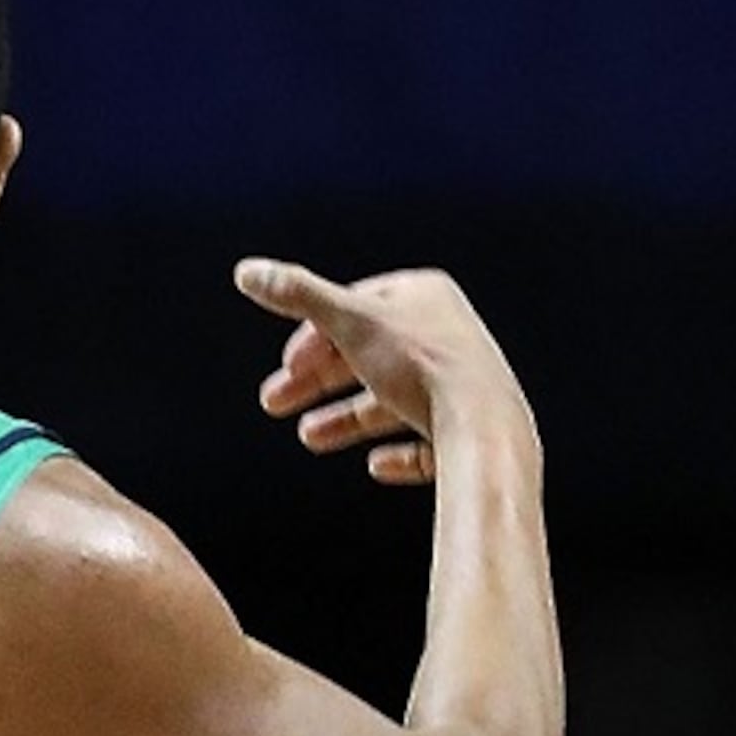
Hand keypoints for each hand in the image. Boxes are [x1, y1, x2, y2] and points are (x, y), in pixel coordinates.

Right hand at [240, 258, 528, 487]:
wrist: (486, 430)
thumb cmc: (425, 367)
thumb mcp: (347, 320)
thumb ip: (296, 294)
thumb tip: (249, 271)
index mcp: (424, 297)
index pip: (354, 308)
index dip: (312, 336)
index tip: (287, 363)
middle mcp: (447, 335)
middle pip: (365, 357)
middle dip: (317, 382)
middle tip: (276, 401)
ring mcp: (462, 384)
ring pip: (391, 401)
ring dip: (346, 418)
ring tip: (310, 436)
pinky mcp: (473, 430)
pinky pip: (429, 442)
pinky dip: (398, 452)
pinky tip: (377, 464)